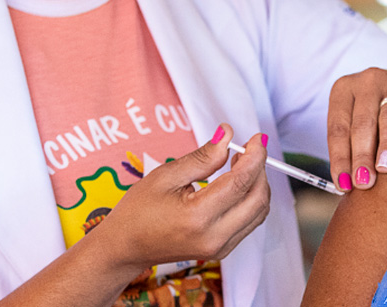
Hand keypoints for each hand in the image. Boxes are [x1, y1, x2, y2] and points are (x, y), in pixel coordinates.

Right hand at [93, 124, 270, 275]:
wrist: (126, 248)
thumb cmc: (138, 212)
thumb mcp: (166, 176)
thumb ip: (202, 158)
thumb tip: (227, 136)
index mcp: (198, 217)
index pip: (240, 182)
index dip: (254, 156)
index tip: (256, 138)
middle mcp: (214, 237)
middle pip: (258, 198)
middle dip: (260, 169)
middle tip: (249, 148)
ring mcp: (220, 248)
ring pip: (259, 212)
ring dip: (257, 183)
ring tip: (240, 163)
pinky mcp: (222, 251)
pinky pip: (250, 222)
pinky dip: (251, 199)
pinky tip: (236, 182)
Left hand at [327, 66, 386, 190]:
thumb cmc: (374, 111)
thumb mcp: (354, 120)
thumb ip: (349, 146)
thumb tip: (347, 186)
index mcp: (343, 90)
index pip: (338, 128)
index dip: (340, 158)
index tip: (344, 184)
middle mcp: (367, 82)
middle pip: (362, 123)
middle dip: (362, 155)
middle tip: (364, 182)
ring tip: (385, 167)